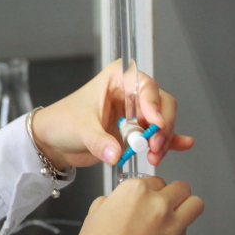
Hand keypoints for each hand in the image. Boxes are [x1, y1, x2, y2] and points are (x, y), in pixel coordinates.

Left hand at [31, 60, 193, 168]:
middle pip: (161, 104)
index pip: (145, 86)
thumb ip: (99, 142)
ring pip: (162, 121)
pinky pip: (158, 134)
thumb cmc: (62, 122)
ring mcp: (135, 112)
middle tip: (154, 146)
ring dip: (163, 139)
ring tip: (153, 156)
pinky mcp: (136, 131)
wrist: (53, 141)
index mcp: (117, 78)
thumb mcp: (80, 130)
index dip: (153, 104)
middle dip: (162, 127)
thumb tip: (116, 153)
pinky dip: (170, 140)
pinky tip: (181, 145)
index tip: (155, 124)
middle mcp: (130, 92)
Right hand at [64, 176, 203, 234]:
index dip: (150, 190)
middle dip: (173, 194)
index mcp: (135, 191)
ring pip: (195, 205)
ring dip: (186, 208)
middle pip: (181, 188)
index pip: (155, 180)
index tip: (145, 199)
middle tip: (164, 204)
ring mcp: (172, 226)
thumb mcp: (95, 214)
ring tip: (175, 217)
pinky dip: (177, 234)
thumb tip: (118, 203)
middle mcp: (158, 204)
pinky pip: (185, 233)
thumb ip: (113, 201)